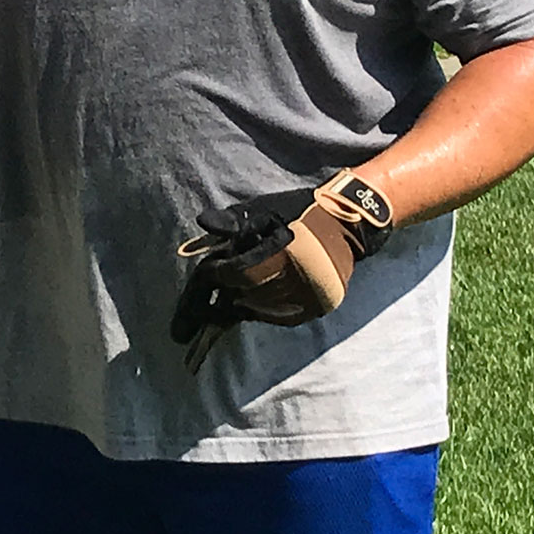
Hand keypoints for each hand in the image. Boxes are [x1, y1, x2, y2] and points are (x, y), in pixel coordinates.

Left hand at [169, 170, 394, 368]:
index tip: (196, 287)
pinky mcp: (318, 305)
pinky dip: (260, 312)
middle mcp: (298, 277)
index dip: (212, 278)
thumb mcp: (262, 209)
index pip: (236, 273)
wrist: (346, 222)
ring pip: (261, 309)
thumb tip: (203, 223)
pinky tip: (245, 308)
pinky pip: (280, 317)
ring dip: (237, 308)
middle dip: (216, 303)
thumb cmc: (297, 211)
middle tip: (188, 325)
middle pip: (245, 295)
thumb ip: (232, 220)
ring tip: (214, 313)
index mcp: (281, 251)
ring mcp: (310, 295)